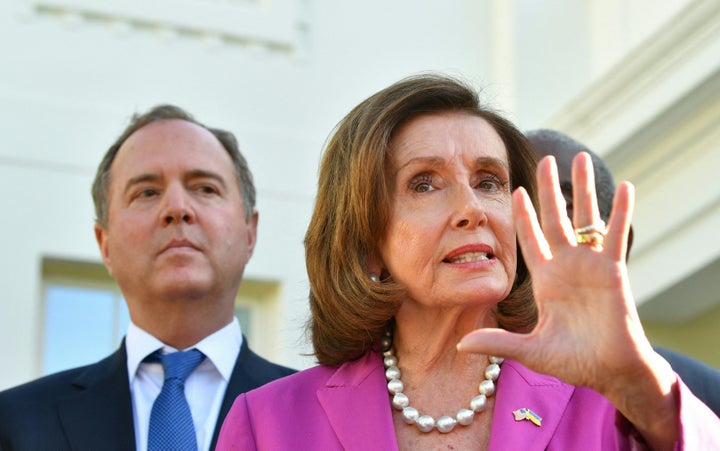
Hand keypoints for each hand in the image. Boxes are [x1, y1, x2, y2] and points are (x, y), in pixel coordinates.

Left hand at [458, 153, 677, 447]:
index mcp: (546, 280)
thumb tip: (459, 344)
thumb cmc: (574, 361)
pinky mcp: (614, 270)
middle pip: (556, 218)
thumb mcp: (531, 350)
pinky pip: (616, 236)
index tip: (514, 190)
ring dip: (583, 188)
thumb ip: (498, 342)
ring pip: (586, 218)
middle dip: (549, 189)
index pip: (530, 239)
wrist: (610, 371)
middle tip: (545, 158)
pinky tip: (627, 187)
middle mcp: (567, 266)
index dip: (523, 215)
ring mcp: (591, 265)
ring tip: (580, 157)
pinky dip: (621, 213)